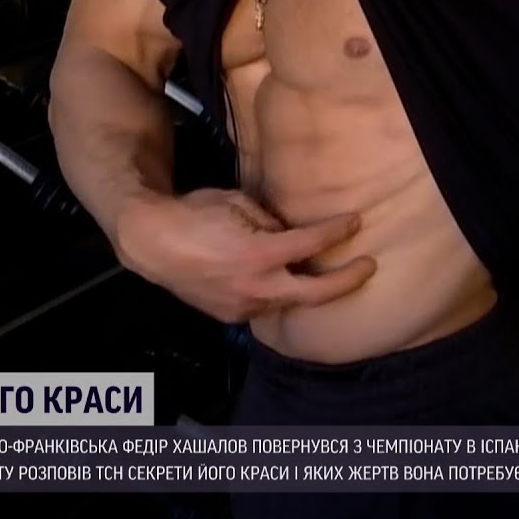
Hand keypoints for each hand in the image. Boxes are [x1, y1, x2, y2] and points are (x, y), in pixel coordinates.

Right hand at [112, 188, 377, 322]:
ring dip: (311, 290)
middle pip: (314, 293)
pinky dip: (281, 295)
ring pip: (290, 303)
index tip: (355, 222)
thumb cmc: (193, 214)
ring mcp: (243, 306)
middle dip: (346, 281)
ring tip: (330, 275)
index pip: (310, 244)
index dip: (337, 232)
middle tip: (368, 267)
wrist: (151, 243)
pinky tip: (289, 284)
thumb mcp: (237, 203)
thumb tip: (290, 232)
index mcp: (258, 254)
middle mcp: (255, 287)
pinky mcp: (231, 315)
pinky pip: (266, 307)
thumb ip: (270, 220)